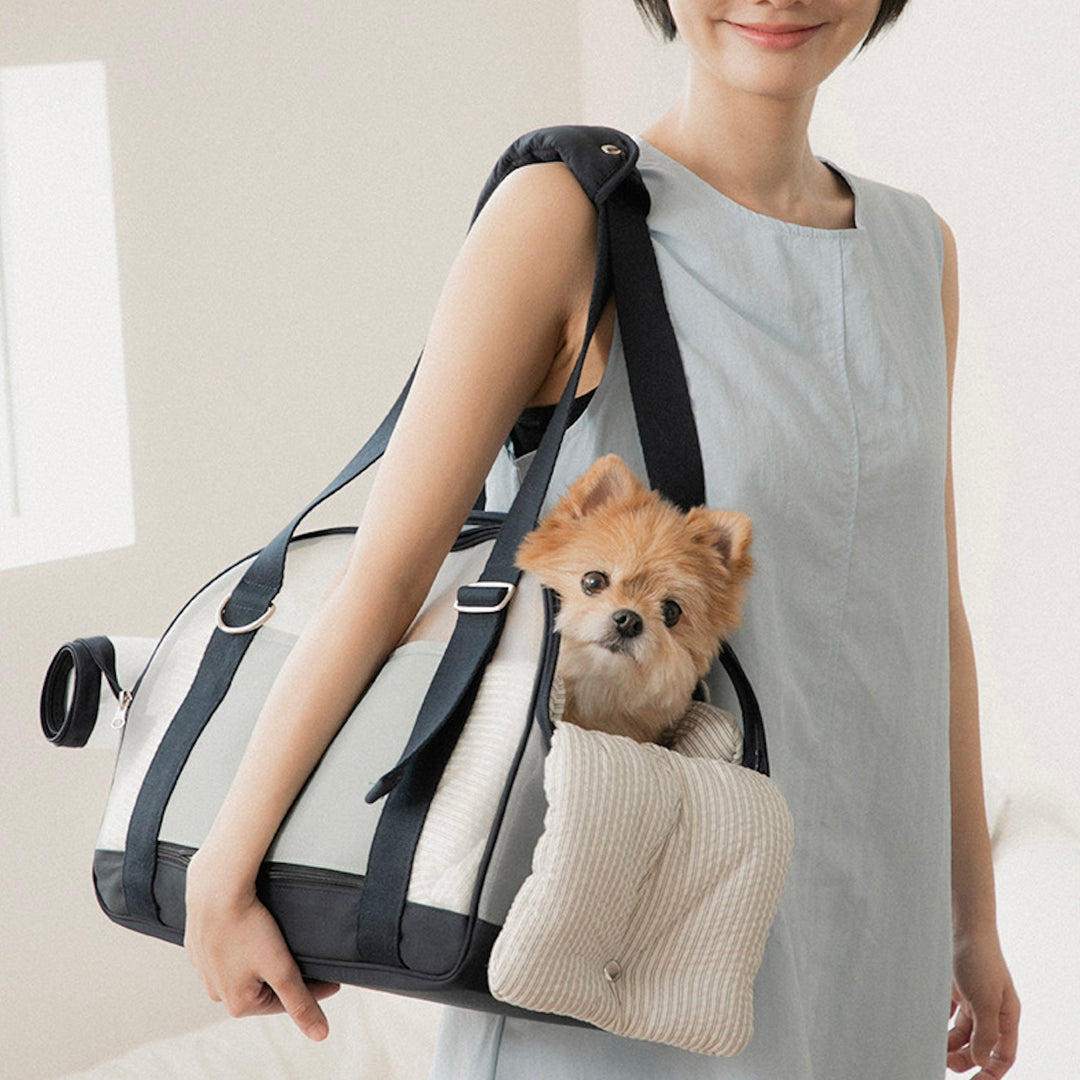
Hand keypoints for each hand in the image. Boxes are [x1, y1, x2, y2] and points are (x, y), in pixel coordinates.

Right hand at [184, 849, 339, 1039]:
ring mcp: (205, 969)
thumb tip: (320, 1034)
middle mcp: (217, 992)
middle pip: (264, 987)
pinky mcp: (199, 946)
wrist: (216, 889)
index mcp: (238, 1004)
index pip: (285, 1002)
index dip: (313, 990)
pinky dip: (244, 947)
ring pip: (245, 969)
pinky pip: (228, 952)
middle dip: (286, 976)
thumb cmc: (249, 927)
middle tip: (308, 959)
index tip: (334, 980)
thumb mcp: (281, 968)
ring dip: (264, 961)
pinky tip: (253, 933)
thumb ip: (301, 1002)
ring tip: (280, 944)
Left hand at [947, 929, 1019, 1076]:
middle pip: (979, 1048)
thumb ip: (986, 1033)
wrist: (961, 925)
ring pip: (960, 1034)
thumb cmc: (979, 959)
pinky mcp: (953, 990)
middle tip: (944, 1064)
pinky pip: (946, 1016)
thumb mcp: (986, 999)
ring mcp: (971, 1000)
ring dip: (949, 1045)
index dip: (991, 1072)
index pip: (1003, 1055)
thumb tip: (980, 1062)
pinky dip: (937, 1025)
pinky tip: (926, 1029)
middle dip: (964, 1059)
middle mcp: (990, 1011)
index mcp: (1006, 1016)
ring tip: (933, 1049)